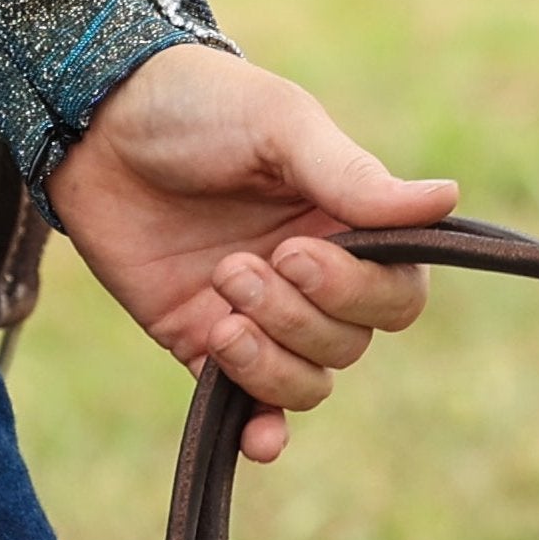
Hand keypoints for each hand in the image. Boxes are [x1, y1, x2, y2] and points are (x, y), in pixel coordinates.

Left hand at [45, 44, 455, 463]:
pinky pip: (249, 409)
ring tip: (219, 299)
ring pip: (306, 381)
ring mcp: (257, 313)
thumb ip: (351, 175)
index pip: (397, 291)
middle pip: (351, 342)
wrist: (91, 120)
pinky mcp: (201, 341)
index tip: (298, 251)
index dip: (358, 291)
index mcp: (342, 219)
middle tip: (239, 265)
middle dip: (298, 316)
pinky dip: (263, 430)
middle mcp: (310, 273)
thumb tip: (446, 198)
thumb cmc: (195, 103)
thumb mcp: (277, 124)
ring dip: (268, 357)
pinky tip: (257, 437)